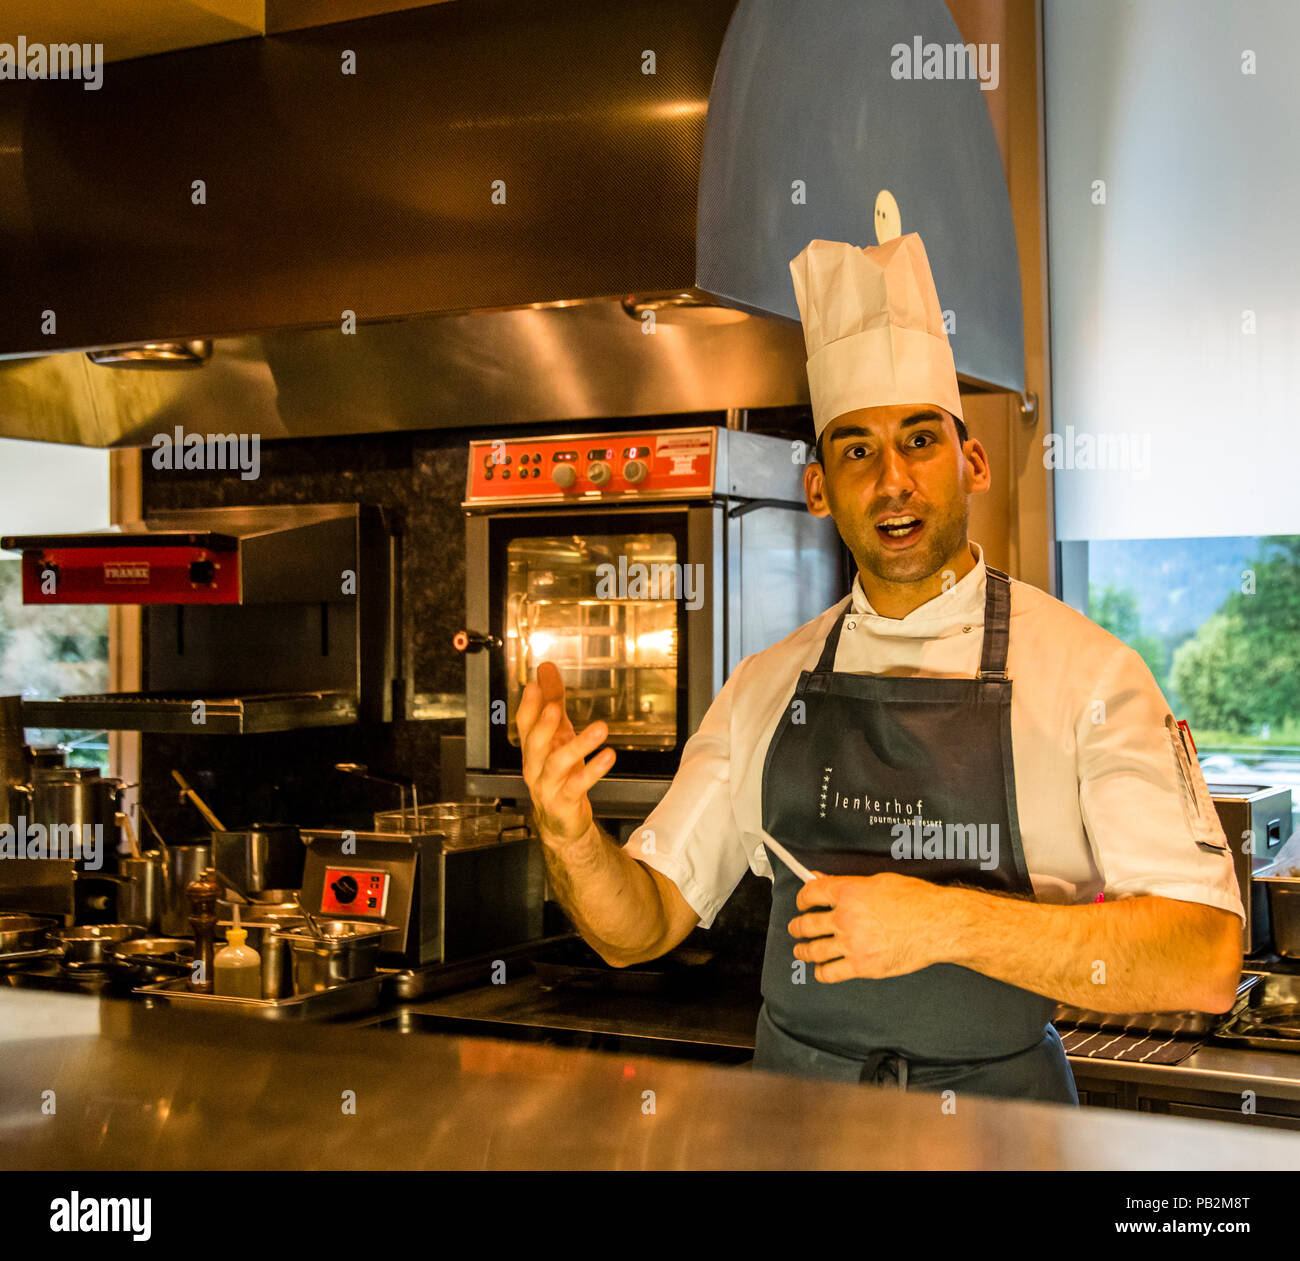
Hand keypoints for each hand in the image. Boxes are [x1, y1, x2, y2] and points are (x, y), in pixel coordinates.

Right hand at [516, 661, 615, 846]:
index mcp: (532, 748)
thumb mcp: (557, 734)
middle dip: (542, 725)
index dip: (528, 706)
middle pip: (533, 744)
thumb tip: (546, 669)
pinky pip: (578, 784)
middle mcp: (535, 766)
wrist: (562, 821)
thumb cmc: (560, 773)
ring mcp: (548, 785)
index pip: (524, 725)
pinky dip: (593, 770)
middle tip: (553, 708)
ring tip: (600, 729)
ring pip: (557, 764)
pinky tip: (608, 756)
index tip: (534, 685)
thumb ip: (552, 700)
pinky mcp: (565, 801)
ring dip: (578, 745)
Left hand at [788, 872, 948, 981]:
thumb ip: (846, 882)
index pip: (810, 894)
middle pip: (806, 924)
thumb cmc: (915, 900)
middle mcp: (845, 918)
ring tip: (801, 949)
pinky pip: (830, 973)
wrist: (937, 925)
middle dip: (796, 926)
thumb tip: (822, 879)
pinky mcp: (862, 967)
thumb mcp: (879, 881)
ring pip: (813, 950)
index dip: (802, 898)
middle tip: (796, 927)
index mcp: (847, 893)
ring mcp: (852, 945)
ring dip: (803, 949)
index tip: (802, 902)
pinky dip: (821, 972)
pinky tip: (821, 969)